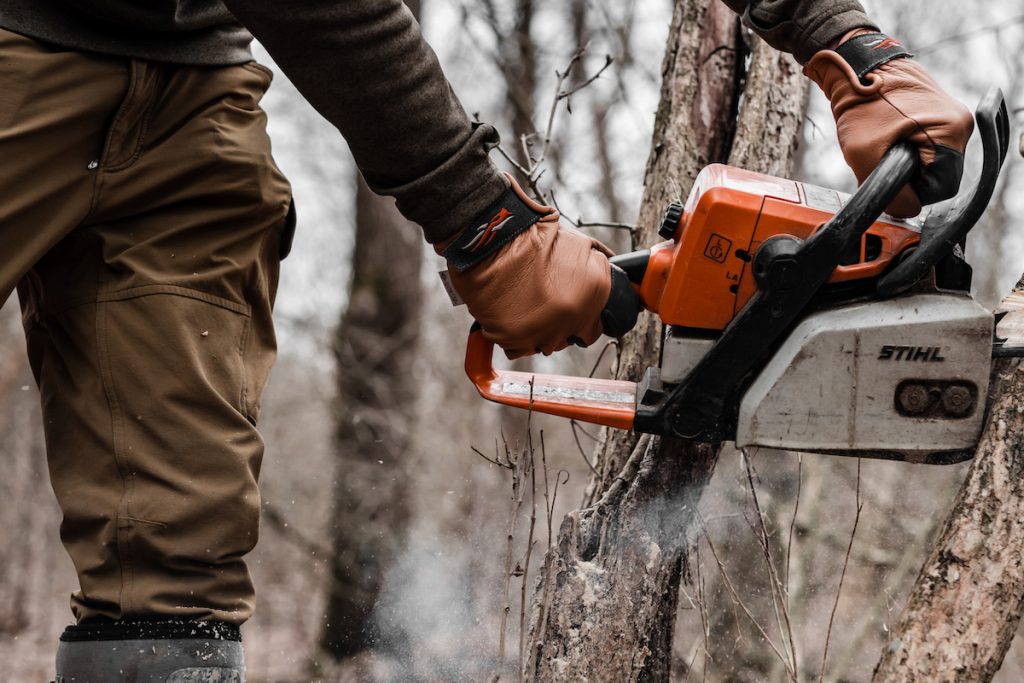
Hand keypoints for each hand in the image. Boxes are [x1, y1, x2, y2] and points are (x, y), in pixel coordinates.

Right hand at [441, 174, 624, 358]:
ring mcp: (545, 331)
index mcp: (595, 289)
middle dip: (560, 325)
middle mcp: (574, 314)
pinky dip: (514, 337)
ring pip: (546, 344)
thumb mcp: (575, 242)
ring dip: (538, 331)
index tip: (570, 311)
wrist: (490, 237)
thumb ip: (597, 265)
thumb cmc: (527, 236)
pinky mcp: (516, 340)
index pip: (597, 324)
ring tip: (524, 306)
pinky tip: (509, 314)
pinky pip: (519, 348)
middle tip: (542, 305)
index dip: (583, 317)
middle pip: (571, 337)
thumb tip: (612, 274)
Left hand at [804, 32, 973, 217]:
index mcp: (950, 133)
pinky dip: (908, 152)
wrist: (858, 68)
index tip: (889, 180)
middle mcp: (960, 126)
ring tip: (884, 146)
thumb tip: (905, 212)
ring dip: (908, 166)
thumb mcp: (862, 154)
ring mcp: (953, 120)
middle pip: (939, 178)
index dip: (912, 193)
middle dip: (910, 179)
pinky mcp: (941, 117)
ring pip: (933, 166)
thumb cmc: (860, 104)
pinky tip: (890, 139)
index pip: (940, 189)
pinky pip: (929, 150)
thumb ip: (884, 191)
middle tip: (882, 162)